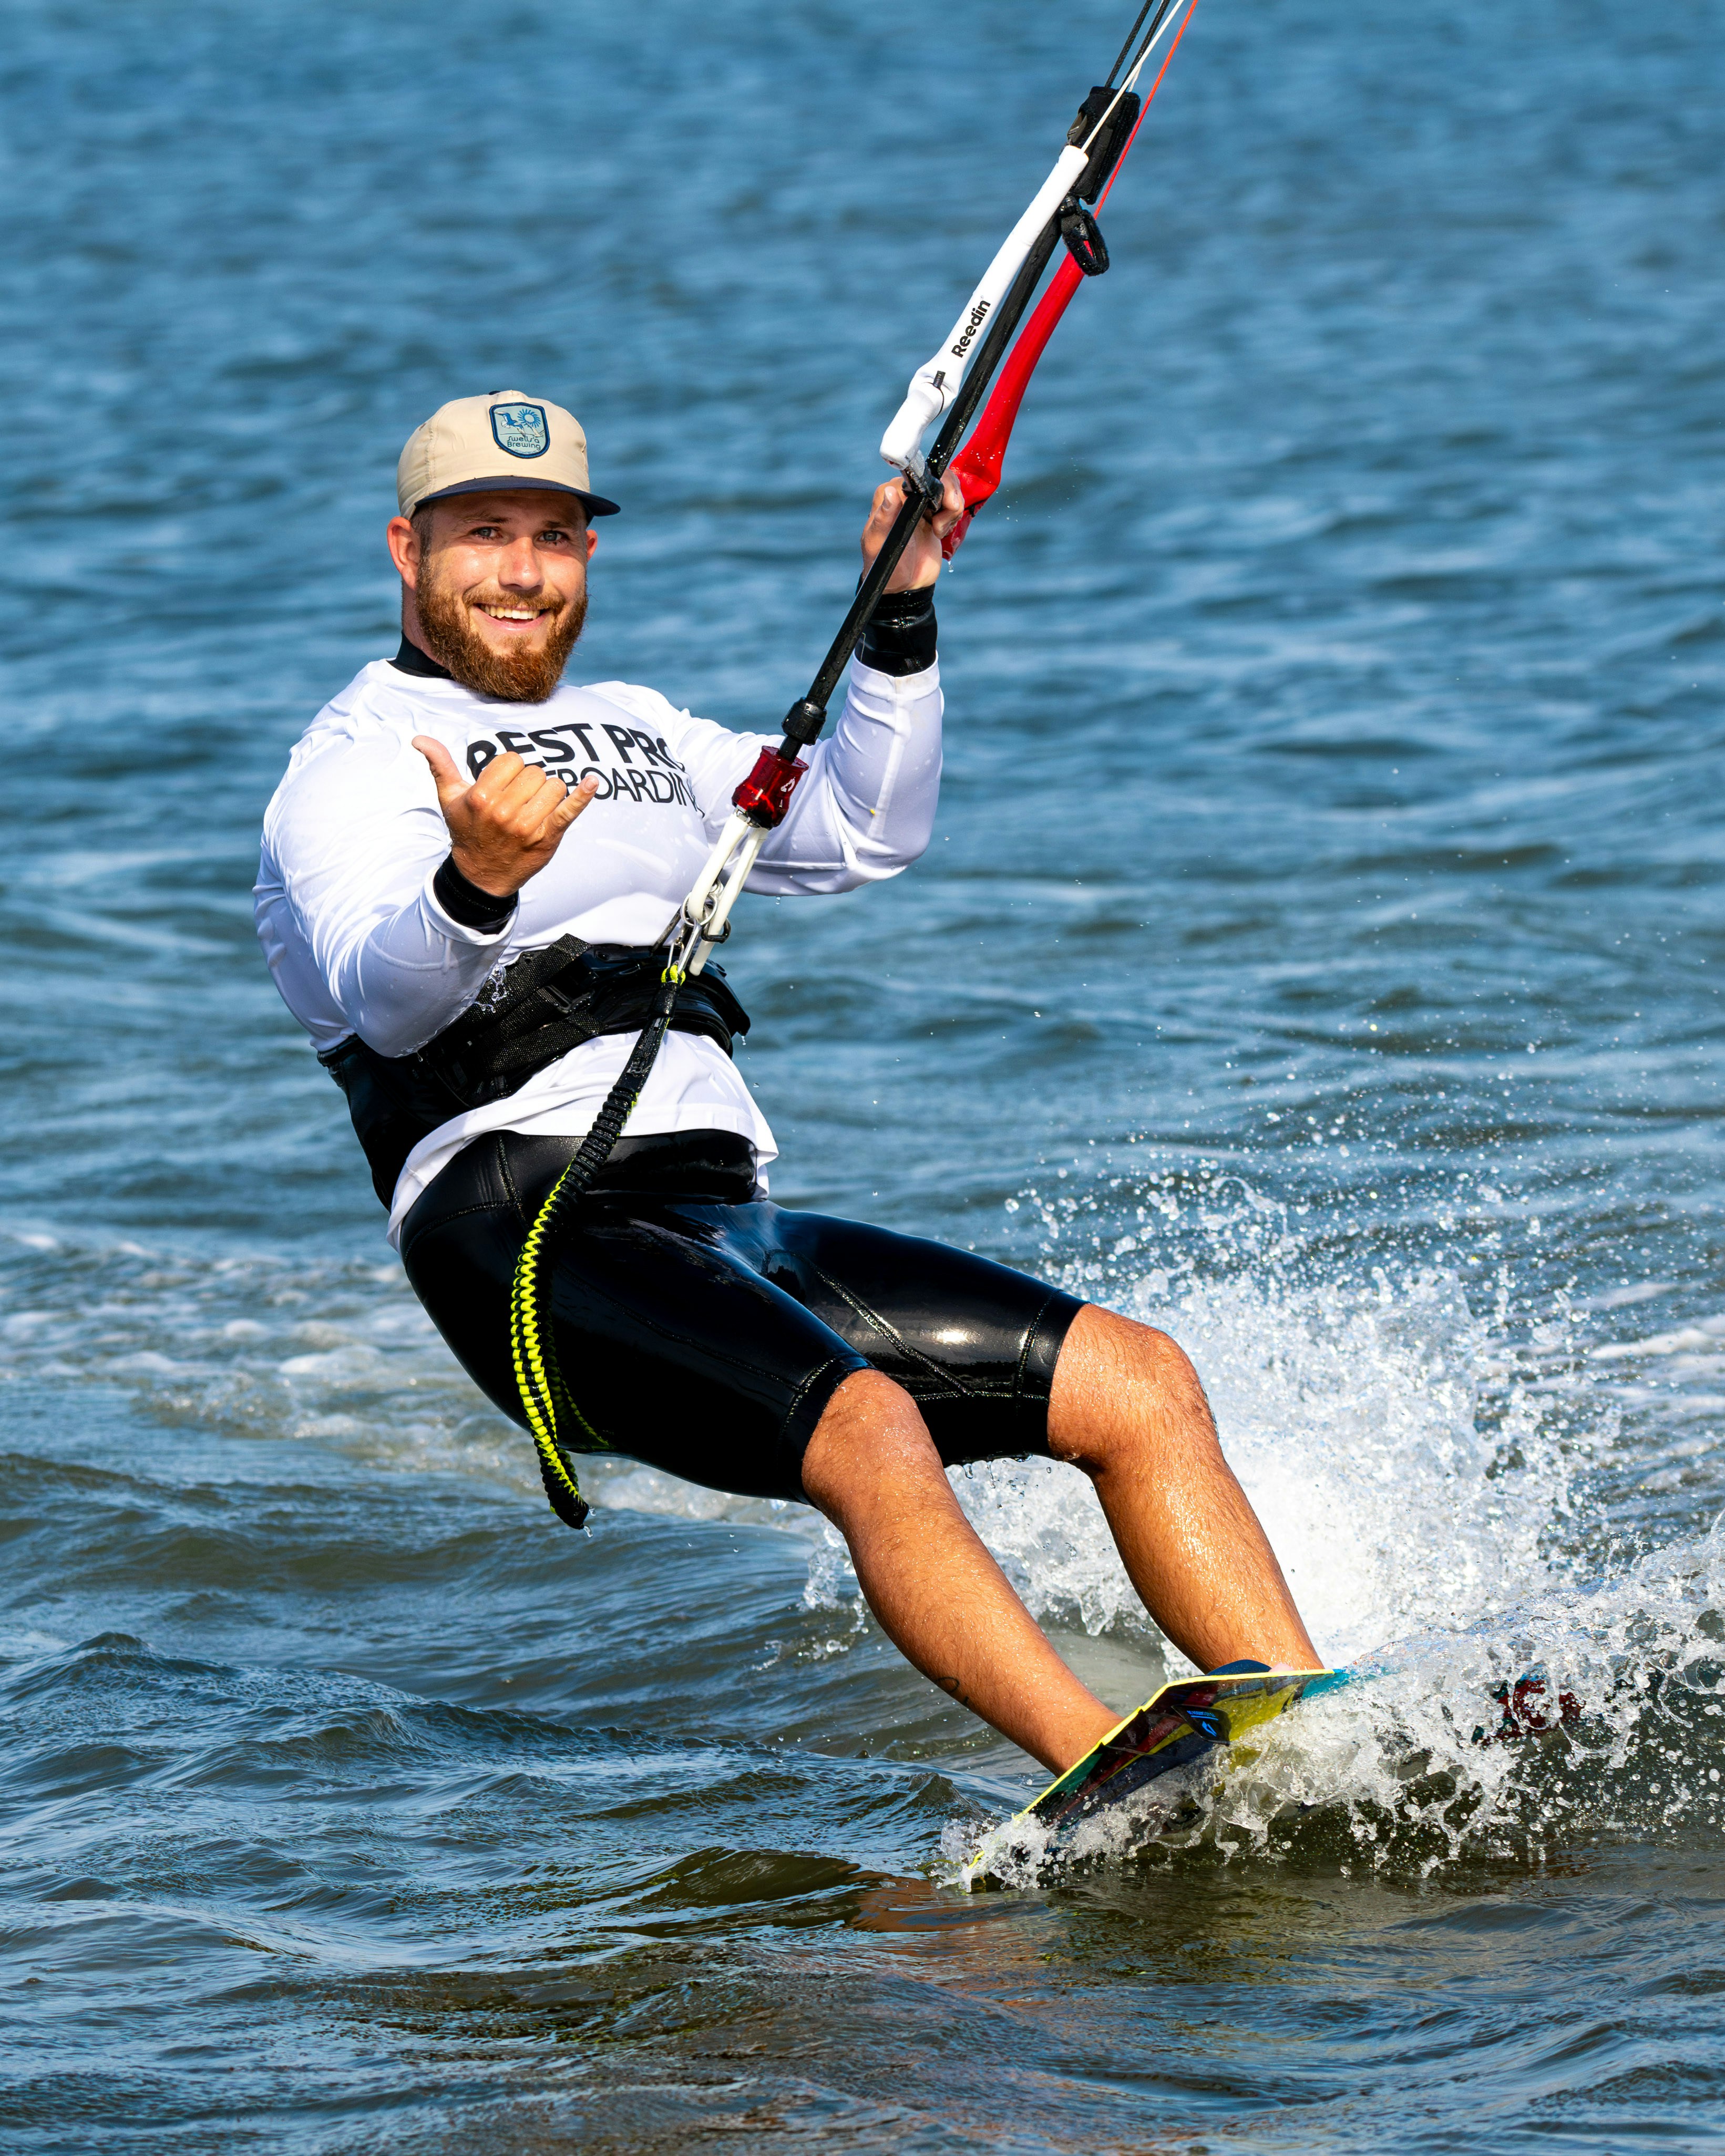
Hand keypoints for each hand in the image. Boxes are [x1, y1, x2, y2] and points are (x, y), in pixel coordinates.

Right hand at [413, 737, 598, 897]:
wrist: (481, 875)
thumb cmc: (467, 831)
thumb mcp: (449, 798)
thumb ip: (439, 765)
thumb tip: (419, 739)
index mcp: (482, 797)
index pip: (512, 760)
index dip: (510, 770)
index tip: (503, 785)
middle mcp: (505, 811)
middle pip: (534, 771)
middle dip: (528, 781)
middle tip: (517, 799)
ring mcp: (529, 825)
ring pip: (553, 785)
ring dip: (547, 792)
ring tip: (534, 806)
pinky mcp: (549, 836)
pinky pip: (570, 810)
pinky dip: (583, 795)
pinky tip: (593, 781)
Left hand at [861, 472, 965, 591]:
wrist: (905, 585)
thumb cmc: (887, 567)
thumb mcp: (880, 544)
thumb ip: (884, 519)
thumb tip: (891, 492)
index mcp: (888, 495)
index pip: (917, 475)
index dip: (934, 486)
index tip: (937, 507)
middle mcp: (905, 493)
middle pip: (938, 477)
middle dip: (948, 496)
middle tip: (941, 523)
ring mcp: (922, 502)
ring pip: (949, 487)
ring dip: (952, 508)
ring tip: (939, 529)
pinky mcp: (935, 513)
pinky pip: (953, 501)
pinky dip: (953, 515)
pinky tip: (941, 531)